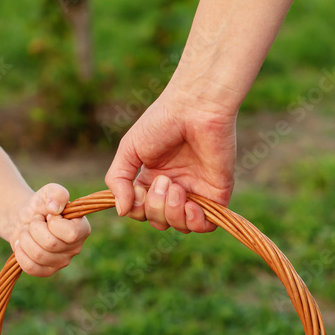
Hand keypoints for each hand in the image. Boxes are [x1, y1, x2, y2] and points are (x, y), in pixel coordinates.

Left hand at [11, 184, 90, 276]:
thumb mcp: (49, 192)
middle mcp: (76, 248)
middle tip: (33, 221)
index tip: (48, 214)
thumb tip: (54, 208)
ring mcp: (62, 262)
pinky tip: (20, 244)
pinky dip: (20, 254)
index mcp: (82, 229)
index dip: (53, 222)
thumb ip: (57, 193)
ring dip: (25, 239)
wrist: (25, 219)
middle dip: (34, 228)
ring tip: (26, 231)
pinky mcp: (48, 271)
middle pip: (51, 244)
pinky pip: (31, 268)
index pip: (71, 233)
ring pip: (38, 256)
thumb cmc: (41, 206)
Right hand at [105, 85, 235, 232]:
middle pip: (158, 221)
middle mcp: (174, 189)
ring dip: (172, 213)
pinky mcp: (216, 194)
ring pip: (179, 226)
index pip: (141, 211)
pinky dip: (195, 222)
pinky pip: (204, 225)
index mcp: (152, 180)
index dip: (137, 209)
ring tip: (176, 187)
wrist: (195, 108)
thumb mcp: (129, 150)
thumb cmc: (162, 122)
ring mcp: (196, 192)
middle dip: (155, 207)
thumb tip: (120, 212)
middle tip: (164, 180)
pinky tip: (191, 205)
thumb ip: (118, 181)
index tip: (138, 189)